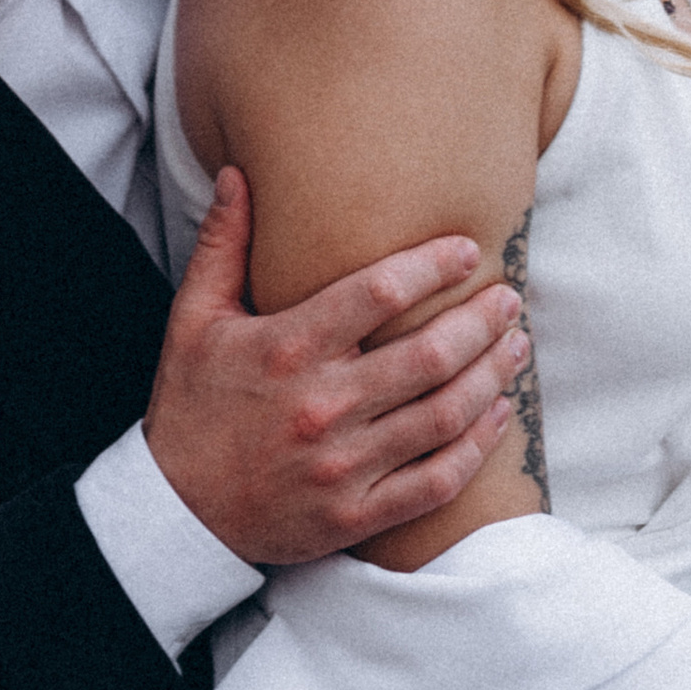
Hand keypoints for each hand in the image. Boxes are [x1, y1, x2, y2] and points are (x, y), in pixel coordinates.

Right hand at [144, 170, 528, 566]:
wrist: (174, 513)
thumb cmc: (190, 407)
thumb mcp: (193, 321)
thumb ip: (222, 245)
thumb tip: (240, 173)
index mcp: (286, 350)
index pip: (378, 293)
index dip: (433, 265)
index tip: (467, 249)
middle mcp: (320, 407)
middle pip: (428, 355)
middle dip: (481, 321)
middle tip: (509, 298)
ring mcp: (342, 467)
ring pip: (443, 415)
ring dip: (492, 375)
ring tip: (516, 345)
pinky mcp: (356, 516)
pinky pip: (436, 481)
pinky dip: (477, 447)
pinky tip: (499, 415)